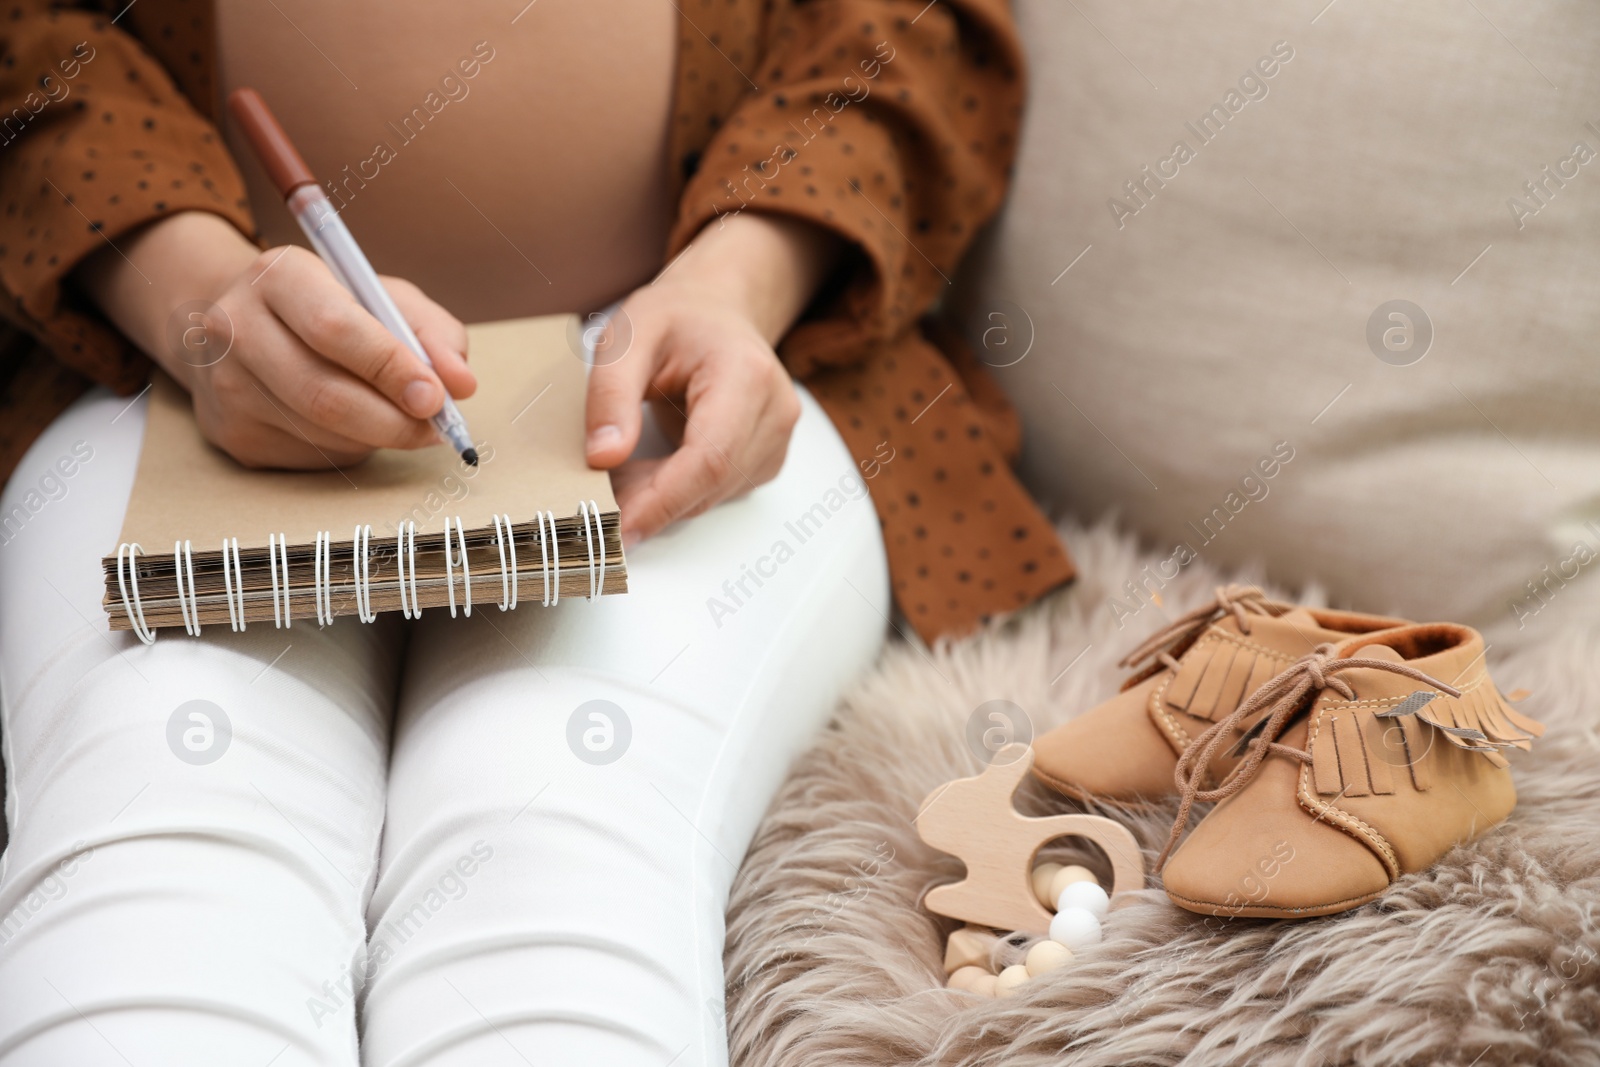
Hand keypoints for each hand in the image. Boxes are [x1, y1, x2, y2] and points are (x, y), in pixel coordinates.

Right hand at [76, 211, 474, 468]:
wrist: (244, 326)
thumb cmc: (330, 308)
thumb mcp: (386, 297)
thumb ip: (433, 333)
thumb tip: (460, 384)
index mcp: (278, 277)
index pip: (334, 328)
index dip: (390, 367)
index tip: (437, 396)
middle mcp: (236, 326)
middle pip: (324, 394)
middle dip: (394, 420)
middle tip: (436, 427)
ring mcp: (227, 384)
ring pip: (322, 433)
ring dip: (378, 436)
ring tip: (400, 419)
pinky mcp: (232, 432)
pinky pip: (310, 456)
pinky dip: (351, 448)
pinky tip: (355, 425)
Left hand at [585, 213, 839, 544]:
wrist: (718, 308)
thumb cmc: (676, 318)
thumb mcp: (625, 340)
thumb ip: (609, 396)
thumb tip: (602, 458)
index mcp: (746, 375)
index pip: (710, 458)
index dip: (664, 500)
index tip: (620, 526)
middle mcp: (775, 411)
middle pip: (712, 484)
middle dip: (652, 501)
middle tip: (600, 492)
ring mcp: (777, 438)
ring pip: (713, 495)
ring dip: (662, 496)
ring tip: (622, 467)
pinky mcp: (767, 458)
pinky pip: (718, 492)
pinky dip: (678, 491)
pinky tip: (653, 465)